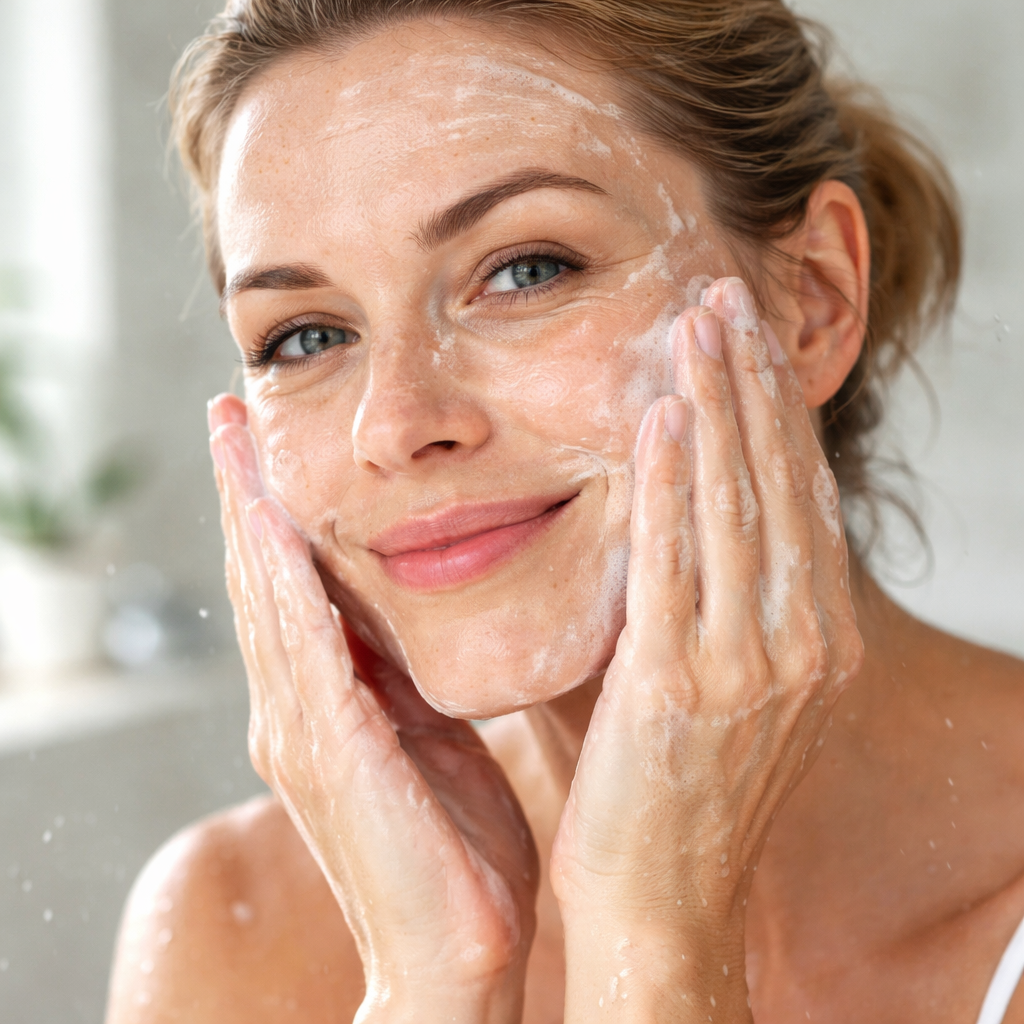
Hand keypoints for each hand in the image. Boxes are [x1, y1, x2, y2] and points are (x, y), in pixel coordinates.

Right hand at [208, 395, 537, 1023]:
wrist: (458, 958)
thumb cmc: (460, 853)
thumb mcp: (442, 739)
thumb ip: (413, 680)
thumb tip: (419, 617)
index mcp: (330, 706)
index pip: (295, 589)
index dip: (276, 513)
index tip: (270, 444)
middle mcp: (297, 712)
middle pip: (264, 580)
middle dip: (245, 493)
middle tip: (230, 411)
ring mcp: (302, 734)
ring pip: (268, 601)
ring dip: (249, 515)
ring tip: (235, 438)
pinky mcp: (328, 756)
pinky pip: (303, 653)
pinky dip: (283, 585)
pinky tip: (272, 525)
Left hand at [550, 278, 863, 1020]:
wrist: (659, 902)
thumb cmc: (668, 790)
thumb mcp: (711, 685)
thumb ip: (708, 603)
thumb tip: (675, 517)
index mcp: (813, 642)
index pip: (797, 497)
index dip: (775, 410)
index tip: (749, 339)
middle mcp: (801, 644)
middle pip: (778, 483)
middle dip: (754, 382)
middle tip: (729, 295)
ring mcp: (752, 665)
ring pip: (740, 505)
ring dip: (722, 404)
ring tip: (702, 320)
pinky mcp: (686, 685)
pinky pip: (682, 562)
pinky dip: (677, 482)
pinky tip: (667, 413)